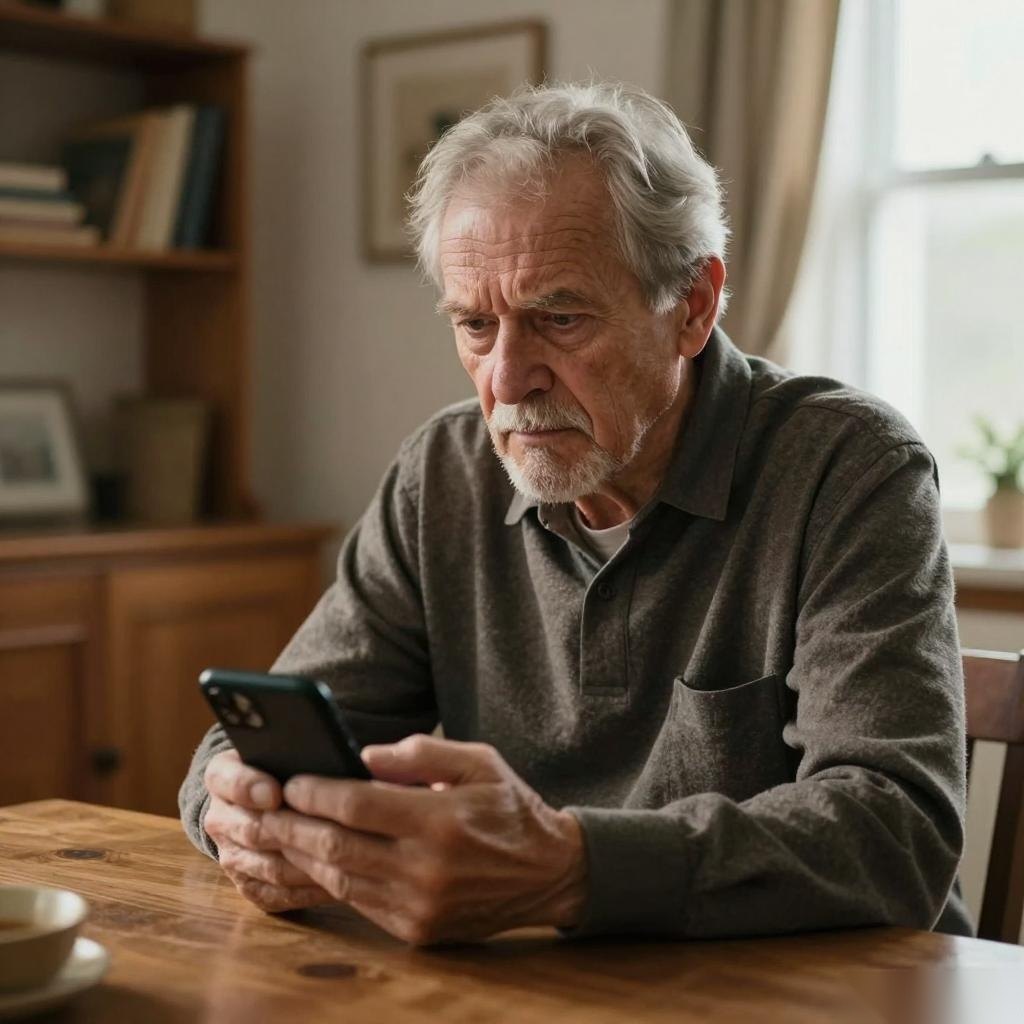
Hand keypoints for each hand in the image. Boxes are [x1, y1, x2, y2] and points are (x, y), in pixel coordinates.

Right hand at [202, 749, 331, 912]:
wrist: (265, 800)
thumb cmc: (286, 768)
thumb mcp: (284, 749)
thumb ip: (298, 749)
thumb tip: (341, 759)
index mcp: (222, 776)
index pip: (227, 780)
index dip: (249, 787)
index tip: (275, 792)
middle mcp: (219, 818)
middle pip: (252, 830)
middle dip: (291, 832)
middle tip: (327, 832)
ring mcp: (231, 856)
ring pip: (269, 867)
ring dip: (307, 865)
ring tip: (345, 859)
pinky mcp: (248, 886)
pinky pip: (278, 894)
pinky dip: (308, 890)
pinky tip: (340, 880)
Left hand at [259, 735, 587, 944]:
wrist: (549, 874)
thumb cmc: (510, 808)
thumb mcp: (478, 761)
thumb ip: (421, 753)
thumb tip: (362, 755)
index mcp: (441, 820)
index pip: (358, 804)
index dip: (316, 792)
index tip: (291, 779)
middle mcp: (427, 868)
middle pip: (337, 846)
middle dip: (293, 825)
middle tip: (266, 807)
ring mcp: (420, 905)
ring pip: (340, 879)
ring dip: (302, 855)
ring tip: (278, 832)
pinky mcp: (418, 930)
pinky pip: (359, 903)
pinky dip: (331, 879)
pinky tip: (315, 859)